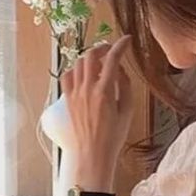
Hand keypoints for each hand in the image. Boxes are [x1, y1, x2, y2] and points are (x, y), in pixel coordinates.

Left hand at [62, 35, 134, 188]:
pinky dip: (76, 70)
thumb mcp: (127, 110)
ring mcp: (75, 94)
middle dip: (102, 47)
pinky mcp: (68, 100)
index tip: (126, 40)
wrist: (92, 154)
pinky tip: (84, 74)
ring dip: (89, 58)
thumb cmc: (113, 137)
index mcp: (105, 92)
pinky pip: (68, 76)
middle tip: (111, 49)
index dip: (120, 46)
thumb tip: (120, 70)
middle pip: (91, 55)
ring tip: (99, 62)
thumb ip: (125, 86)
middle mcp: (87, 90)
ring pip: (78, 63)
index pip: (112, 59)